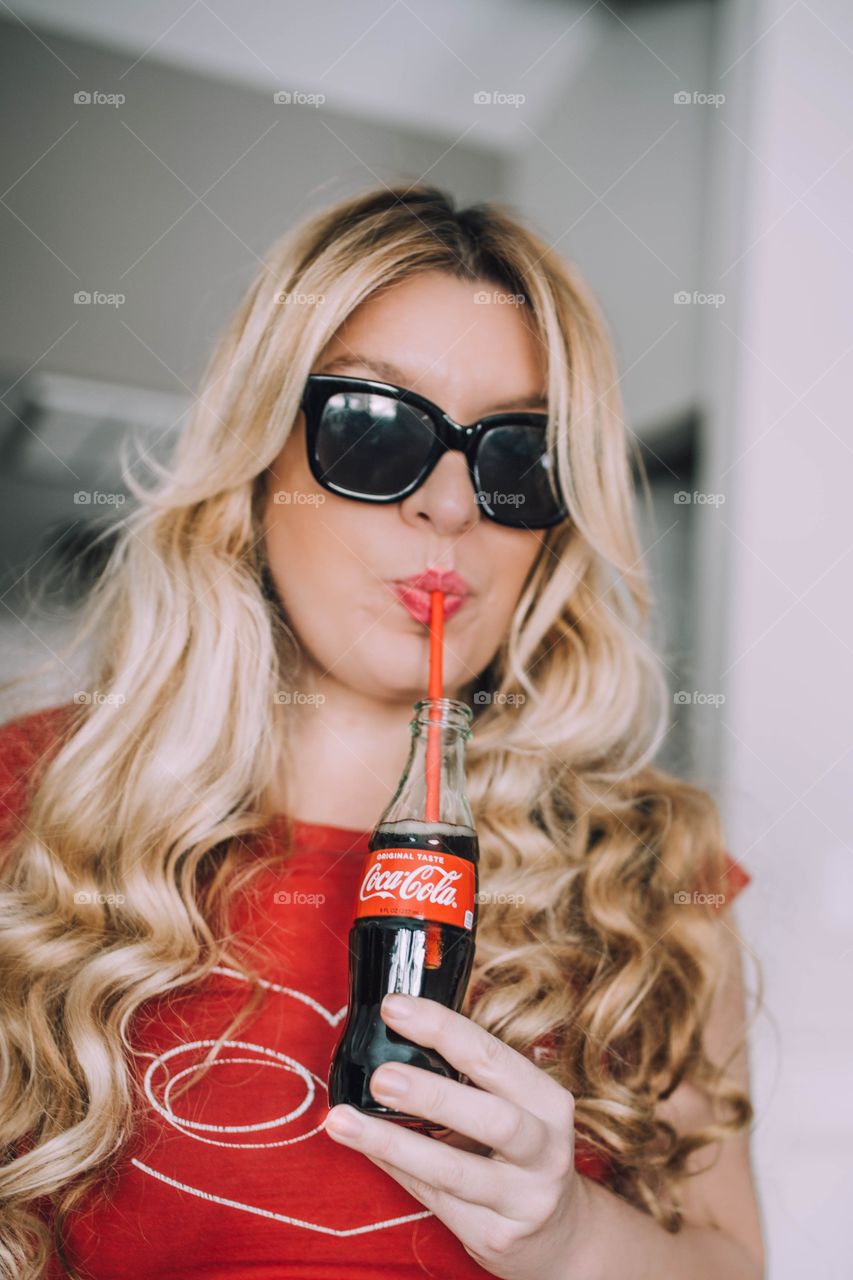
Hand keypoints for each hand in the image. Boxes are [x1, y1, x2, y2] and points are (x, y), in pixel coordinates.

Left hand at [323, 993, 588, 1279]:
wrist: (558, 1234)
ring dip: (392, 1144)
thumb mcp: (516, 1108)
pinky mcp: (495, 1237)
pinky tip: (364, 1149)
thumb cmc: (520, 1152)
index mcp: (548, 1102)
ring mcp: (523, 1200)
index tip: (394, 1008)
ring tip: (342, 1121)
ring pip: (453, 1172)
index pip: (494, 1057)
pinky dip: (395, 1169)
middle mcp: (545, 1152)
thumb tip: (393, 1036)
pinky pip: (434, 1200)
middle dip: (432, 1095)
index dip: (443, 1029)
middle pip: (492, 1120)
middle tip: (380, 1076)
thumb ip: (469, 1079)